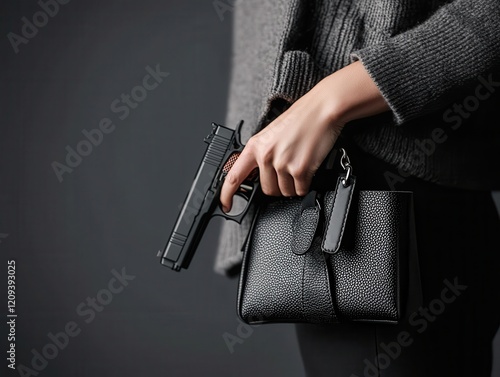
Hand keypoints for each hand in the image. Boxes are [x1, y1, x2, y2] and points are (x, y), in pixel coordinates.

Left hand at [220, 61, 389, 211]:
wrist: (322, 109)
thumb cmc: (301, 118)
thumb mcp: (272, 134)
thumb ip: (263, 153)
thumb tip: (260, 174)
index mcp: (255, 146)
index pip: (234, 176)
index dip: (227, 194)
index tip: (226, 205)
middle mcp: (266, 156)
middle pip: (267, 190)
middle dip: (278, 186)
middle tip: (288, 173)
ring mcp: (282, 163)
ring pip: (285, 192)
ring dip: (294, 186)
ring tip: (300, 166)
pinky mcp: (299, 169)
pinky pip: (300, 190)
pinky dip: (305, 185)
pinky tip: (308, 169)